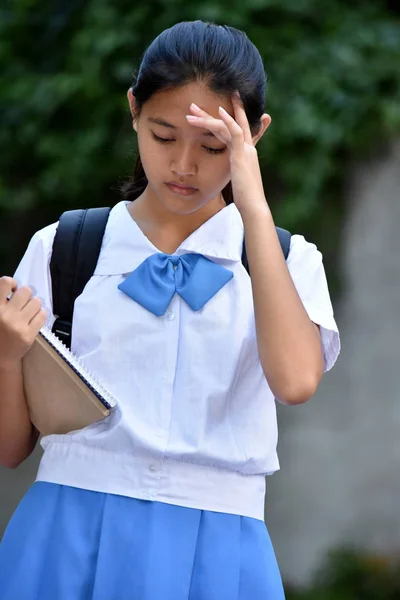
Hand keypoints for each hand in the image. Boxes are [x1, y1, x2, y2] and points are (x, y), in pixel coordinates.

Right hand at [0, 277, 46, 369]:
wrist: (0, 358)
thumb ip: (1, 301)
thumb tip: (14, 286)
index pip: (5, 282)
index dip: (12, 283)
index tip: (13, 290)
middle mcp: (5, 315)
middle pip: (25, 291)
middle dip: (26, 295)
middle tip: (23, 302)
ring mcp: (17, 325)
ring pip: (36, 302)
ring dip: (35, 304)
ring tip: (30, 311)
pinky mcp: (28, 334)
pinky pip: (43, 315)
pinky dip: (41, 314)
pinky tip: (35, 318)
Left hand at [186, 95, 269, 213]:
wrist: (253, 206)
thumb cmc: (245, 198)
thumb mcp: (237, 182)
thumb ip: (232, 174)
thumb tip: (225, 176)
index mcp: (246, 154)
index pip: (236, 131)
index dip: (227, 119)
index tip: (217, 108)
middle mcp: (248, 148)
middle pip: (230, 124)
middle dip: (213, 112)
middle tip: (195, 104)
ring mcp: (246, 150)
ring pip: (227, 126)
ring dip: (208, 117)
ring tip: (191, 109)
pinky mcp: (243, 154)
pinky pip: (236, 132)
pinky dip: (228, 120)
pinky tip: (219, 111)